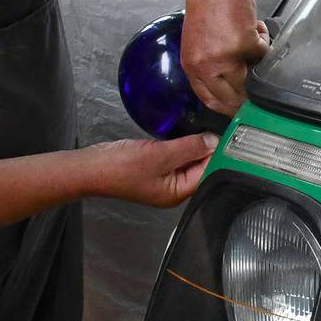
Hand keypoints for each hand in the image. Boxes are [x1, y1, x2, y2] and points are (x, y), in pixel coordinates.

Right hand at [87, 133, 217, 207]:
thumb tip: (214, 142)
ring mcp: (163, 180)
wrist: (89, 167)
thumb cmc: (121, 166)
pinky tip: (188, 133)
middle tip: (222, 127)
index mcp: (177, 193)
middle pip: (200, 169)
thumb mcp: (160, 154)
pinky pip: (175, 158)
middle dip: (209, 150)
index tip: (231, 136)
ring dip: (196, 146)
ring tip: (207, 127)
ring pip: (188, 162)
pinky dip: (182, 146)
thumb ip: (189, 148)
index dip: (219, 155)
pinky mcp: (154, 169)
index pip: (208, 174)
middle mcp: (173, 190)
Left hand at [182, 0, 269, 115]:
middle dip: (249, 97)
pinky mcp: (245, 44)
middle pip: (234, 98)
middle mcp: (207, 67)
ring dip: (258, 64)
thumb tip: (231, 87)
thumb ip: (209, 68)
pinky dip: (263, 39)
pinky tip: (253, 25)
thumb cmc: (207, 7)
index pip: (212, 101)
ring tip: (252, 42)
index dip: (230, 108)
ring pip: (253, 79)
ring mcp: (226, 57)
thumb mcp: (197, 45)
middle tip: (259, 90)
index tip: (242, 108)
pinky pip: (263, 53)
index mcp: (193, 68)